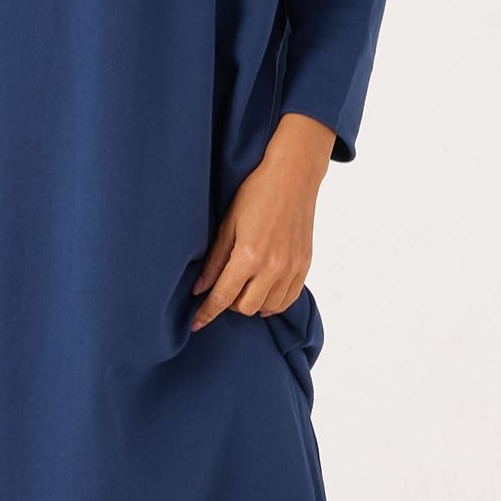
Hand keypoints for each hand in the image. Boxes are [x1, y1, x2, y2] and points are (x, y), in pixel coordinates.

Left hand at [190, 127, 329, 331]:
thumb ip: (215, 260)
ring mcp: (292, 268)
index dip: (206, 313)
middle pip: (245, 307)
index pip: (223, 297)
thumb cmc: (256, 193)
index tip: (195, 324)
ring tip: (243, 288)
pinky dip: (273, 302)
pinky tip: (263, 294)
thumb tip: (199, 289)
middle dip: (229, 304)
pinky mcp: (304, 265)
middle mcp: (273, 267)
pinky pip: (288, 298)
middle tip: (223, 288)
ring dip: (251, 303)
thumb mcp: (228, 224)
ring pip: (267, 307)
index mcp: (249, 256)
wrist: (293, 176)